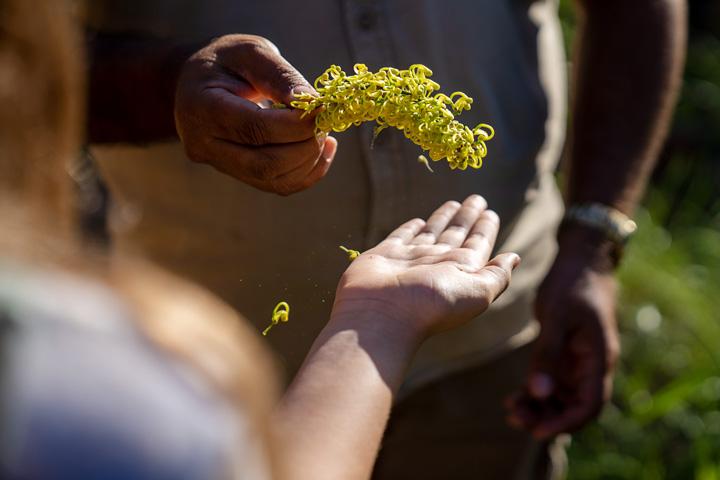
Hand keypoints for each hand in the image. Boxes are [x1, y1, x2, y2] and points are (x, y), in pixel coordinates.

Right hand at [175, 34, 336, 194]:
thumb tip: (312, 104)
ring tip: (322, 131)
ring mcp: (218, 164)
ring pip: (273, 179)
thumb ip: (279, 75)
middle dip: (306, 145)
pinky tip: (322, 149)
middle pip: (265, 163)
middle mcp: (204, 144)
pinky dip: (307, 171)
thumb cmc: (226, 60)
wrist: (198, 83)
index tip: (322, 108)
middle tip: (324, 120)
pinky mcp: (236, 174)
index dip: (296, 124)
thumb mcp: (251, 51)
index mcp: (202, 107)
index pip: (255, 128)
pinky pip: (277, 185)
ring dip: (309, 159)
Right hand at [331, 195, 520, 340]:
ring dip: (443, 218)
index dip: (485, 228)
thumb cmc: (432, 305)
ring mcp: (410, 259)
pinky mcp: (385, 255)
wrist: (382, 314)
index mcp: (461, 270)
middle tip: (477, 198)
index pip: (478, 244)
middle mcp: (437, 263)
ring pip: (432, 232)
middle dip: (468, 217)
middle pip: (457, 234)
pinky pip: (401, 236)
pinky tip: (418, 221)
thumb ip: (497, 274)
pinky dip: (410, 227)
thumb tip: (515, 258)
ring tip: (454, 203)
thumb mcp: (478, 292)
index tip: (491, 212)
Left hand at [506, 225, 619, 438]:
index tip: (537, 430)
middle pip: (575, 405)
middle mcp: (592, 363)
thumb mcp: (557, 316)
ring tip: (511, 410)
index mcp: (598, 357)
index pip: (590, 404)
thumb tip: (540, 393)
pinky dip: (537, 391)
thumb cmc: (571, 282)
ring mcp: (580, 359)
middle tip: (514, 417)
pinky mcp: (566, 352)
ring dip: (540, 407)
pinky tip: (515, 397)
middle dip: (548, 417)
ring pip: (563, 396)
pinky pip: (554, 381)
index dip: (566, 422)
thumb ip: (548, 355)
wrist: (580, 258)